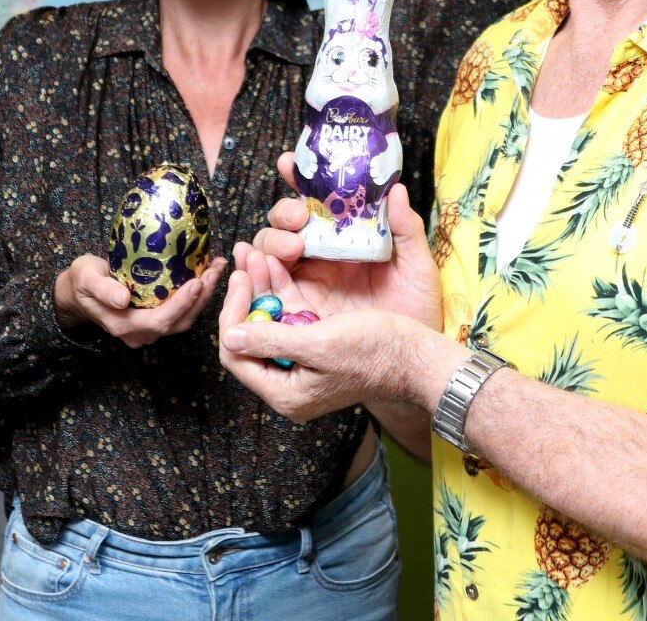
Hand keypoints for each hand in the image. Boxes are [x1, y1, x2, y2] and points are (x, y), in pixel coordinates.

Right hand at [52, 253, 226, 348]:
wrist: (78, 292)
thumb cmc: (81, 282)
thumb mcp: (86, 279)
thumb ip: (103, 289)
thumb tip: (123, 299)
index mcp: (124, 326)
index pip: (160, 320)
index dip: (181, 304)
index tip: (197, 282)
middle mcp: (141, 333)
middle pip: (179, 321)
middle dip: (201, 296)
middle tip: (216, 269)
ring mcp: (150, 328)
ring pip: (185, 318)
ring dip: (204, 295)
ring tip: (217, 267)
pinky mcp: (157, 318)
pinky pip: (182, 311)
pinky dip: (197, 295)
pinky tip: (206, 272)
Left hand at [217, 250, 448, 421]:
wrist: (416, 356)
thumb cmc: (374, 352)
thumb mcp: (319, 344)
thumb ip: (272, 341)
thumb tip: (230, 336)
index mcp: (285, 392)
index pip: (236, 356)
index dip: (233, 315)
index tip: (241, 279)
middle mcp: (288, 383)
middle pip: (250, 336)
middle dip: (247, 295)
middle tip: (246, 259)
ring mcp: (302, 365)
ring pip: (269, 323)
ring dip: (263, 288)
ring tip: (256, 254)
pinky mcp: (316, 347)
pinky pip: (289, 319)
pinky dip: (283, 292)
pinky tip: (278, 264)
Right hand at [239, 154, 441, 333]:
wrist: (414, 360)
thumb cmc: (419, 309)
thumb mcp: (417, 267)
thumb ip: (406, 229)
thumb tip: (395, 188)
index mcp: (346, 238)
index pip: (316, 202)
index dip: (299, 180)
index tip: (289, 164)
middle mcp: (320, 256)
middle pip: (284, 227)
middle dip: (281, 219)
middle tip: (299, 224)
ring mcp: (307, 283)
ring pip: (270, 256)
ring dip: (265, 246)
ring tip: (276, 249)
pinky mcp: (299, 311)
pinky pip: (270, 291)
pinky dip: (256, 278)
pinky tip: (252, 271)